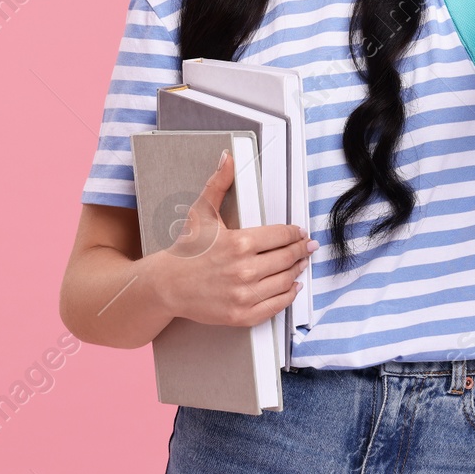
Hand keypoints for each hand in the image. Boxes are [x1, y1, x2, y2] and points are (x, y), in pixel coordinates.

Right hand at [157, 149, 315, 327]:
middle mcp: (244, 270)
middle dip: (301, 250)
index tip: (301, 232)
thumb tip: (228, 158)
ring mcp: (243, 295)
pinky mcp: (241, 315)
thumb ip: (218, 183)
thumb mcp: (202, 212)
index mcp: (239, 243)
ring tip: (301, 263)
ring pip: (285, 280)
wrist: (166, 285)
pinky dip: (288, 295)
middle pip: (287, 257)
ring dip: (297, 270)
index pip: (282, 235)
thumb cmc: (186, 249)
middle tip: (308, 247)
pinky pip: (276, 306)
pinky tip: (292, 286)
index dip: (295, 233)